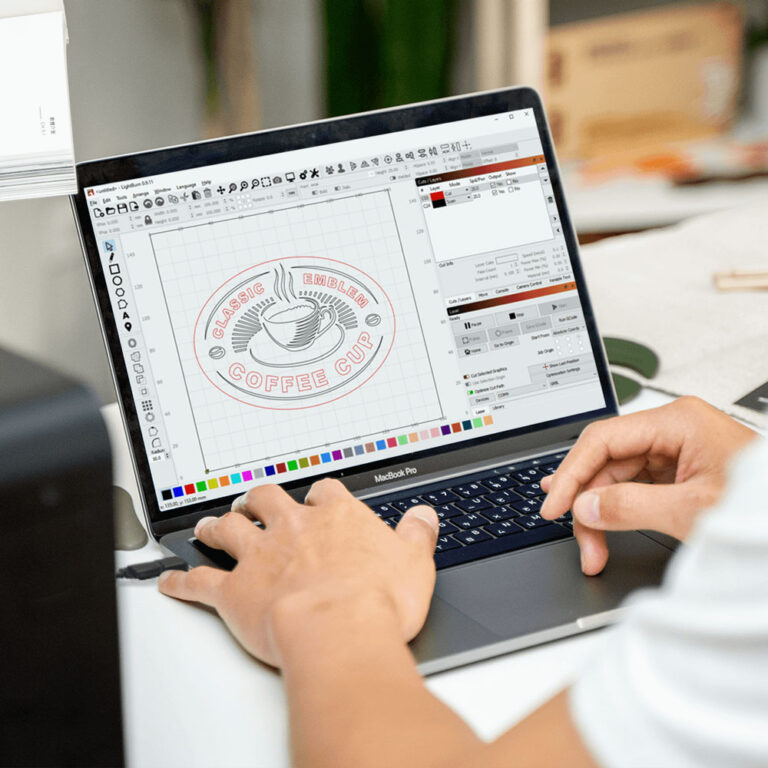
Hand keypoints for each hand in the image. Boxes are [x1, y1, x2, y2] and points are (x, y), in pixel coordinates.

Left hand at [158, 479, 438, 666]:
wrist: (338, 630)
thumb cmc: (377, 600)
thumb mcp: (416, 562)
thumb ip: (417, 534)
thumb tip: (424, 516)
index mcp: (336, 518)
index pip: (324, 491)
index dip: (319, 495)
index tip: (319, 500)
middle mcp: (293, 529)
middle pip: (267, 498)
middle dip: (257, 499)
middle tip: (253, 502)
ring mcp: (260, 557)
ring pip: (228, 528)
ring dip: (216, 526)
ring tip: (209, 525)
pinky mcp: (235, 591)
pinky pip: (200, 581)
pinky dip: (182, 581)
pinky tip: (171, 581)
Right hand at [540, 396, 755, 574]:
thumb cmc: (763, 507)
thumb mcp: (692, 511)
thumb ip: (630, 506)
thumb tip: (585, 508)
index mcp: (677, 422)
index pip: (603, 440)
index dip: (573, 474)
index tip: (555, 506)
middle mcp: (672, 430)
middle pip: (606, 460)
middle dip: (588, 502)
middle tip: (579, 539)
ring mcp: (674, 450)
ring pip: (616, 476)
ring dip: (600, 511)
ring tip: (591, 546)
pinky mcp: (677, 471)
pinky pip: (633, 486)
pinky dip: (617, 510)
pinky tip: (601, 525)